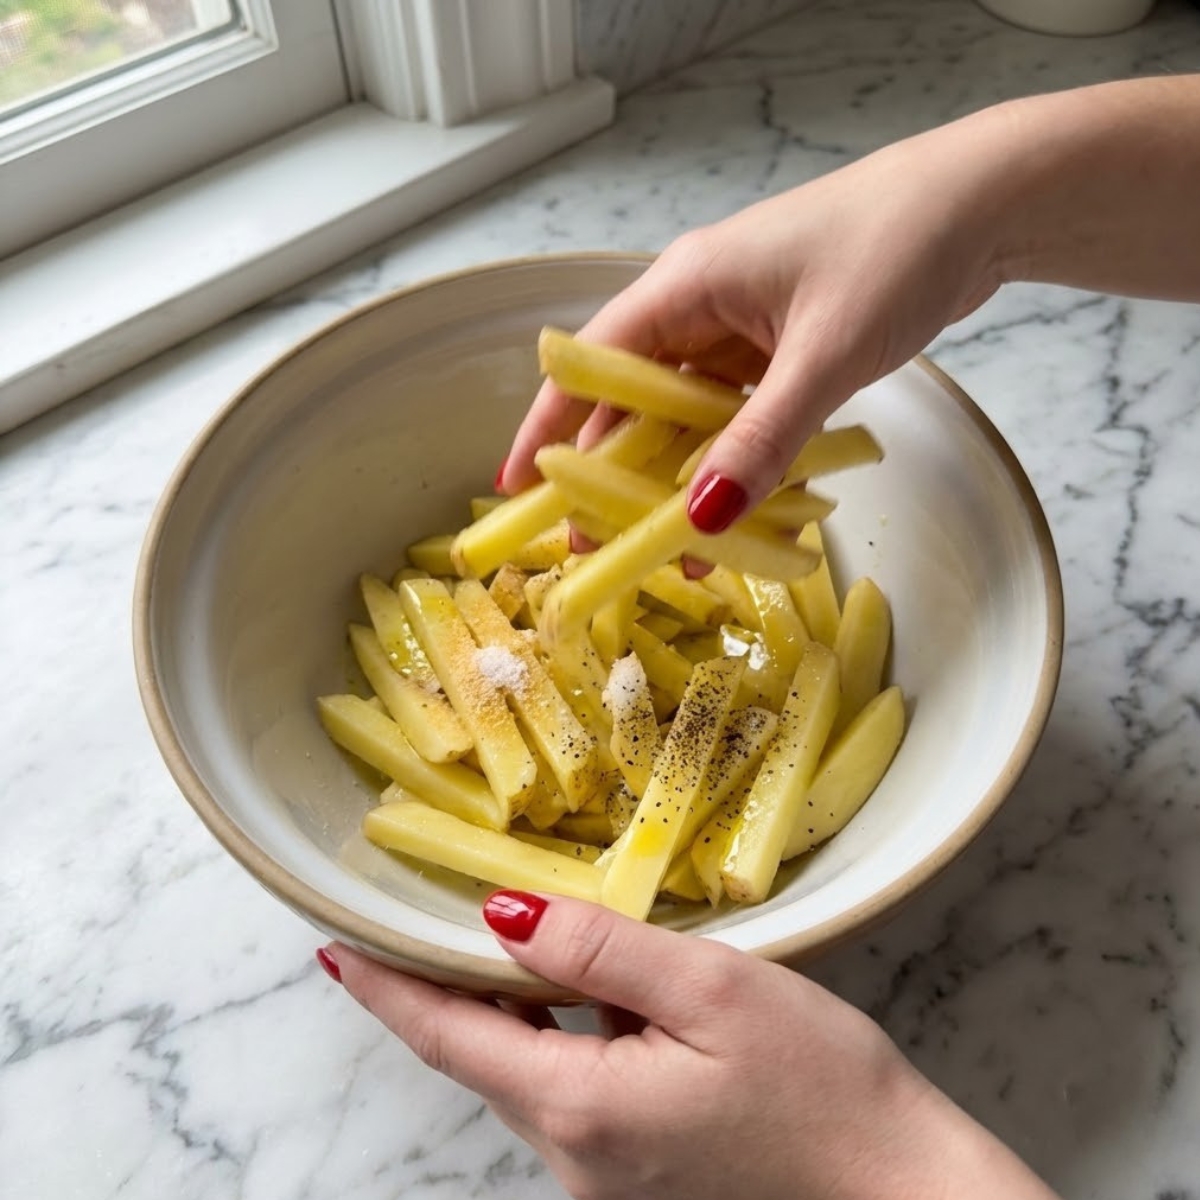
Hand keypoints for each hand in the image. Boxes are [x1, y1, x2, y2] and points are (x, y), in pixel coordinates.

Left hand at [319, 893, 1058, 1199]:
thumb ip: (599, 951)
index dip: (385, 987)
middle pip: (486, 1053)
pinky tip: (613, 999)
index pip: (447, 1035)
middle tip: (430, 913)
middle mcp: (577, 1155)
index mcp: (579, 1107)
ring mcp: (608, 1174)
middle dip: (452, 984)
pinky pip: (579, 1092)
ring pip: (534, 1071)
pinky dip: (571, 1037)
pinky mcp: (642, 1173)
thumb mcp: (711, 991)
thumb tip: (501, 919)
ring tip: (529, 939)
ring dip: (520, 1008)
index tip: (333, 951)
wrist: (902, 1195)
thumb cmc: (821, 1091)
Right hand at [502, 112, 1007, 530]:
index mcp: (685, 286)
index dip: (548, 429)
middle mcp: (699, 306)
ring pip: (687, 417)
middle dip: (616, 474)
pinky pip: (737, 417)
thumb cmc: (896, 249)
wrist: (983, 205)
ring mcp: (741, 329)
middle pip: (632, 400)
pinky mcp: (779, 348)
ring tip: (682, 549)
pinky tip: (745, 513)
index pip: (590, 365)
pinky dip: (736, 462)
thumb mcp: (823, 356)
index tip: (518, 489)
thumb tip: (701, 517)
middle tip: (601, 544)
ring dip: (683, 479)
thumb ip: (762, 440)